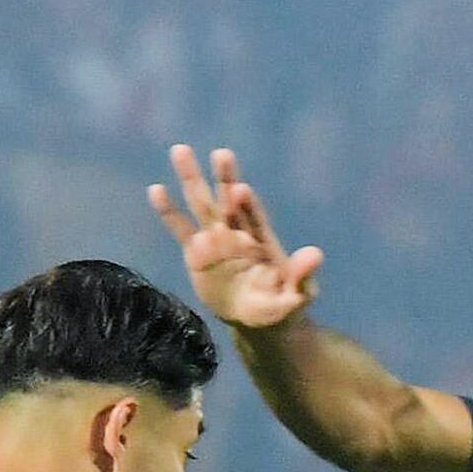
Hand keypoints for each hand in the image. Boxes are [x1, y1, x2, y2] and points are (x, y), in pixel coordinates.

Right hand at [150, 145, 321, 331]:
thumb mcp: (298, 295)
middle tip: (222, 154)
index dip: (247, 204)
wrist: (260, 321)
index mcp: (262, 240)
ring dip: (192, 180)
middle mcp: (238, 232)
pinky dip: (169, 212)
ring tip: (181, 150)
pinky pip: (181, 230)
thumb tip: (316, 255)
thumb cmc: (283, 305)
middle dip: (224, 179)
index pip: (254, 218)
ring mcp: (216, 240)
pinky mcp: (197, 253)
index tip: (240, 189)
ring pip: (202, 205)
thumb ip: (303, 276)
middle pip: (229, 201)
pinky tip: (156, 190)